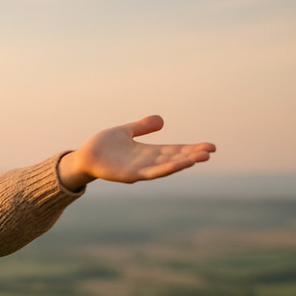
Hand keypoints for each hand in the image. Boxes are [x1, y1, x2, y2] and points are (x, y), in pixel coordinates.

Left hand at [58, 116, 215, 190]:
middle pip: (174, 158)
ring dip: (182, 163)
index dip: (191, 149)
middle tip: (211, 151)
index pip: (175, 150)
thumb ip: (142, 127)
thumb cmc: (103, 146)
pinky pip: (150, 173)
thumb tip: (161, 120)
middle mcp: (146, 162)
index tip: (210, 147)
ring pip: (165, 167)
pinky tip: (177, 165)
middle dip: (192, 155)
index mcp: (148, 152)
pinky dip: (164, 169)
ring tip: (200, 158)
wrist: (84, 156)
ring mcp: (139, 170)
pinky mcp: (129, 175)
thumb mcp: (126, 131)